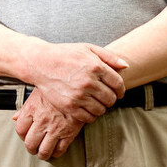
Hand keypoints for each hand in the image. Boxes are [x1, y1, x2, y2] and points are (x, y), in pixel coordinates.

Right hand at [12, 43, 127, 158]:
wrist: (41, 63)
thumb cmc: (65, 54)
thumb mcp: (87, 48)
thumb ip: (109, 56)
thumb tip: (126, 66)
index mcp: (95, 66)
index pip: (118, 84)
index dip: (121, 90)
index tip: (118, 92)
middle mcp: (88, 82)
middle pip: (111, 98)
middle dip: (111, 99)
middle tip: (105, 96)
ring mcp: (78, 95)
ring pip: (101, 109)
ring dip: (101, 107)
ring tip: (96, 102)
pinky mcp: (69, 106)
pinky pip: (88, 117)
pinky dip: (91, 115)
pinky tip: (87, 107)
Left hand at [13, 91, 85, 159]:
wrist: (76, 88)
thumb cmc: (55, 89)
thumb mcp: (37, 93)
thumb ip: (25, 108)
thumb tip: (15, 117)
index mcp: (32, 109)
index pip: (20, 129)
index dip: (21, 135)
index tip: (24, 136)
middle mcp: (42, 121)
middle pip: (30, 143)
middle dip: (31, 148)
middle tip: (33, 147)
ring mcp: (55, 128)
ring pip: (44, 150)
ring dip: (42, 154)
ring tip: (43, 152)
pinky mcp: (69, 133)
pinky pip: (60, 150)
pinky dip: (56, 153)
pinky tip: (55, 150)